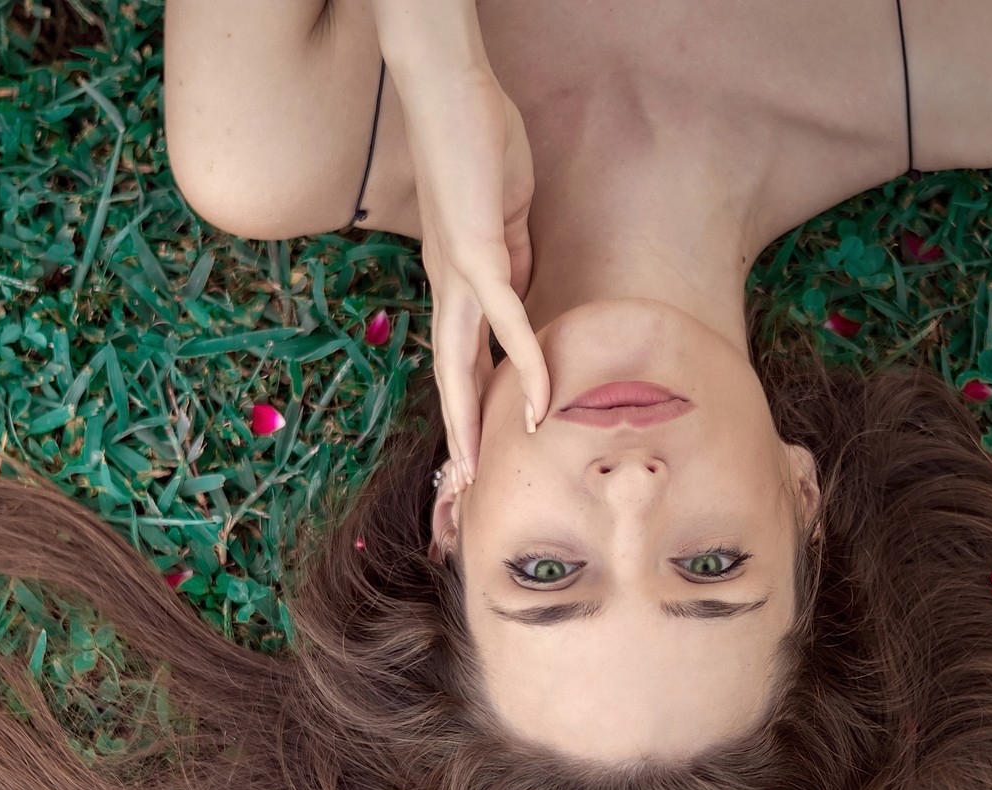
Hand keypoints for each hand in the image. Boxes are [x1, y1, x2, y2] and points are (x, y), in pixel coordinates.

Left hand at [397, 64, 546, 484]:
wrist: (452, 96)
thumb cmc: (479, 150)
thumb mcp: (505, 226)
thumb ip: (512, 269)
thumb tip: (524, 308)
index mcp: (457, 283)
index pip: (463, 358)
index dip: (470, 409)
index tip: (476, 456)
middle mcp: (449, 289)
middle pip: (452, 378)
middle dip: (458, 436)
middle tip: (463, 491)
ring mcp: (459, 274)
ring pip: (462, 365)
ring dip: (472, 421)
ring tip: (479, 471)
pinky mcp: (476, 252)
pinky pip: (506, 319)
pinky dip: (526, 361)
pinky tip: (543, 399)